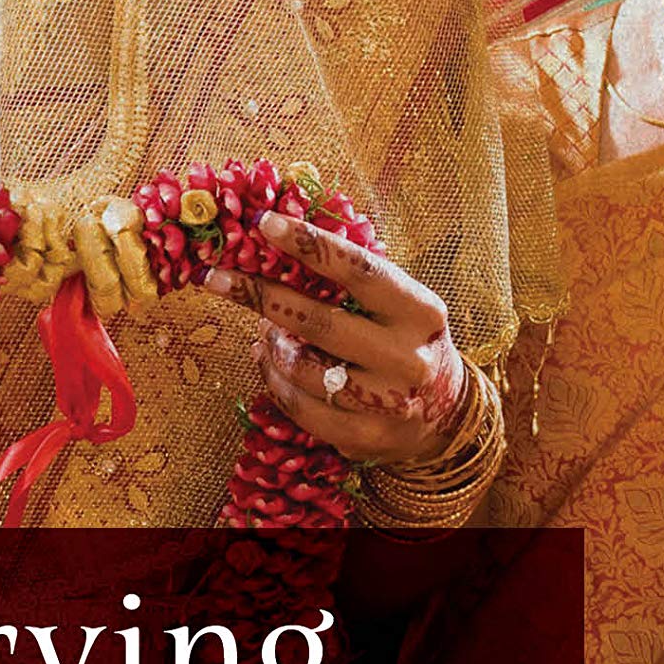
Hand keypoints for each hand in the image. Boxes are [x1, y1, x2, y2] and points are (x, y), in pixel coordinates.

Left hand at [207, 210, 464, 467]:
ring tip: (263, 333)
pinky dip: (273, 381)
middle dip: (261, 295)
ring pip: (301, 369)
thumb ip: (354, 281)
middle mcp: (407, 357)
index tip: (265, 225)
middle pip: (318, 322)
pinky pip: (299, 407)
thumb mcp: (399, 307)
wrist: (444, 418)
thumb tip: (282, 242)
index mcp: (420, 312)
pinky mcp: (363, 437)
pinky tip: (267, 363)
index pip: (360, 271)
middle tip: (218, 278)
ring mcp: (386, 402)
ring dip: (269, 346)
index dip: (311, 246)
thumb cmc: (407, 344)